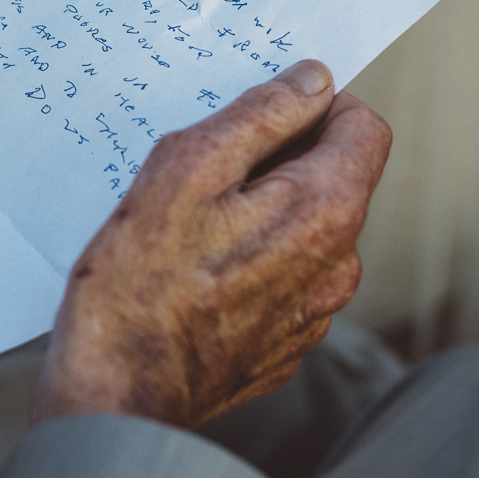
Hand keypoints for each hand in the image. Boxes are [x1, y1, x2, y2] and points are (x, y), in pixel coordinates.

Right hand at [31, 60, 390, 429]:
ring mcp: (313, 315)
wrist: (114, 396)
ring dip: (258, 214)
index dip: (313, 107)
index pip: (364, 127)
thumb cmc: (138, 283)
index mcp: (325, 211)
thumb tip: (312, 81)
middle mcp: (336, 267)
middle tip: (202, 171)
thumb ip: (260, 116)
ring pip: (301, 231)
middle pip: (331, 178)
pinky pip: (280, 281)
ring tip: (188, 228)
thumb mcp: (186, 168)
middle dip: (276, 161)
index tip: (258, 114)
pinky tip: (193, 274)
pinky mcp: (283, 348)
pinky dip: (247, 263)